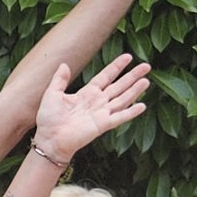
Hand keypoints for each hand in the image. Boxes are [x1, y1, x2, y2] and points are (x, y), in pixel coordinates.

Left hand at [30, 55, 150, 160]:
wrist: (49, 139)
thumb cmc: (49, 119)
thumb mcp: (52, 94)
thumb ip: (59, 79)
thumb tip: (64, 64)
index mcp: (87, 93)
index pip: (106, 76)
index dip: (117, 67)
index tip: (128, 57)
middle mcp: (97, 102)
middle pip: (119, 86)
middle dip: (133, 76)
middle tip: (147, 66)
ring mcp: (101, 114)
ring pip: (123, 99)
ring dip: (135, 90)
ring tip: (147, 81)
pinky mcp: (102, 125)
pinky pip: (119, 117)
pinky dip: (130, 112)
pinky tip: (142, 106)